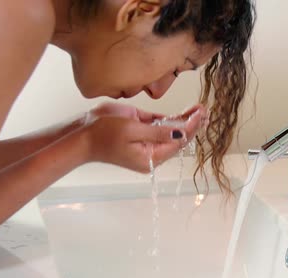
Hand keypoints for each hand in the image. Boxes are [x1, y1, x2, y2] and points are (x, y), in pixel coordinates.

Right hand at [84, 103, 206, 172]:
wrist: (82, 134)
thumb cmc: (102, 134)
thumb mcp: (132, 130)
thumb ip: (158, 132)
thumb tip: (181, 133)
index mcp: (150, 157)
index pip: (178, 142)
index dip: (191, 128)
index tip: (200, 114)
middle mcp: (152, 152)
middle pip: (178, 139)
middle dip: (193, 124)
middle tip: (205, 110)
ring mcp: (147, 142)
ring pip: (171, 132)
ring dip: (186, 121)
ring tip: (200, 110)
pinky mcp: (141, 132)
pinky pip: (161, 127)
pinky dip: (174, 120)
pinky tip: (187, 113)